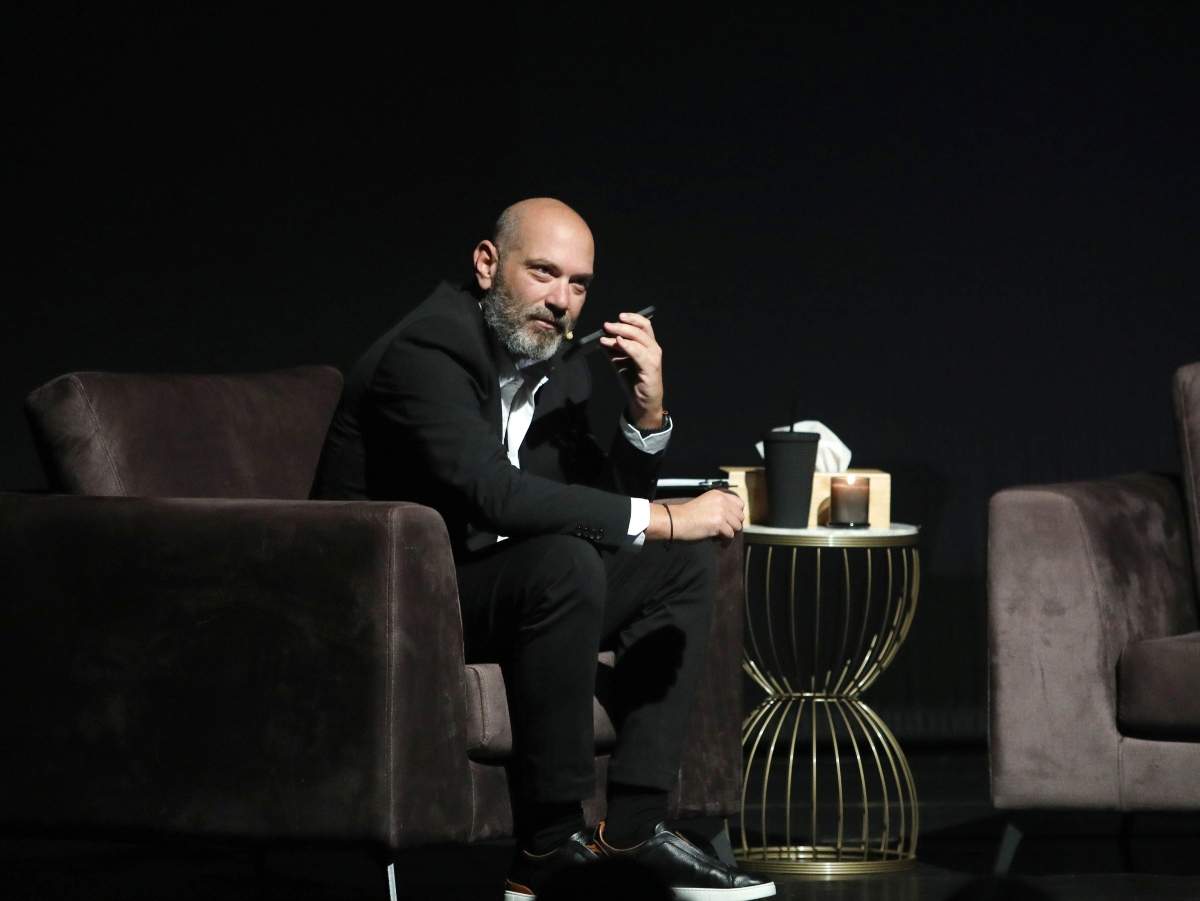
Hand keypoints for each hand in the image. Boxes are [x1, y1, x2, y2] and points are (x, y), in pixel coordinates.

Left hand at [599, 311, 663, 429]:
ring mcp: (654, 357)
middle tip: (607, 325)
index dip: (632, 318)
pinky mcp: (651, 368)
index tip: (618, 316)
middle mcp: (653, 348)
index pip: (643, 325)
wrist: (642, 402)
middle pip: (640, 329)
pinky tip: (618, 342)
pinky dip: (628, 346)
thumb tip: (603, 337)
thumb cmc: (633, 381)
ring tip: (607, 334)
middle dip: (622, 325)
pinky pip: (639, 353)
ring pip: (639, 338)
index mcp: (648, 344)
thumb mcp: (620, 361)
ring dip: (622, 333)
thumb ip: (614, 349)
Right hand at [649, 491, 744, 542]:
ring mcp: (721, 512)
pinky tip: (717, 540)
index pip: (739, 504)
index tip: (731, 520)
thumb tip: (733, 518)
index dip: (736, 513)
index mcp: (719, 494)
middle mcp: (722, 501)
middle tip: (725, 530)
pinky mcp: (719, 524)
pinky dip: (724, 540)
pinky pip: (730, 535)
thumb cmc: (688, 514)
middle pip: (740, 516)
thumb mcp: (706, 503)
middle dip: (734, 524)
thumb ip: (719, 506)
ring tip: (719, 535)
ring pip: (737, 526)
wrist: (677, 520)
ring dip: (729, 532)